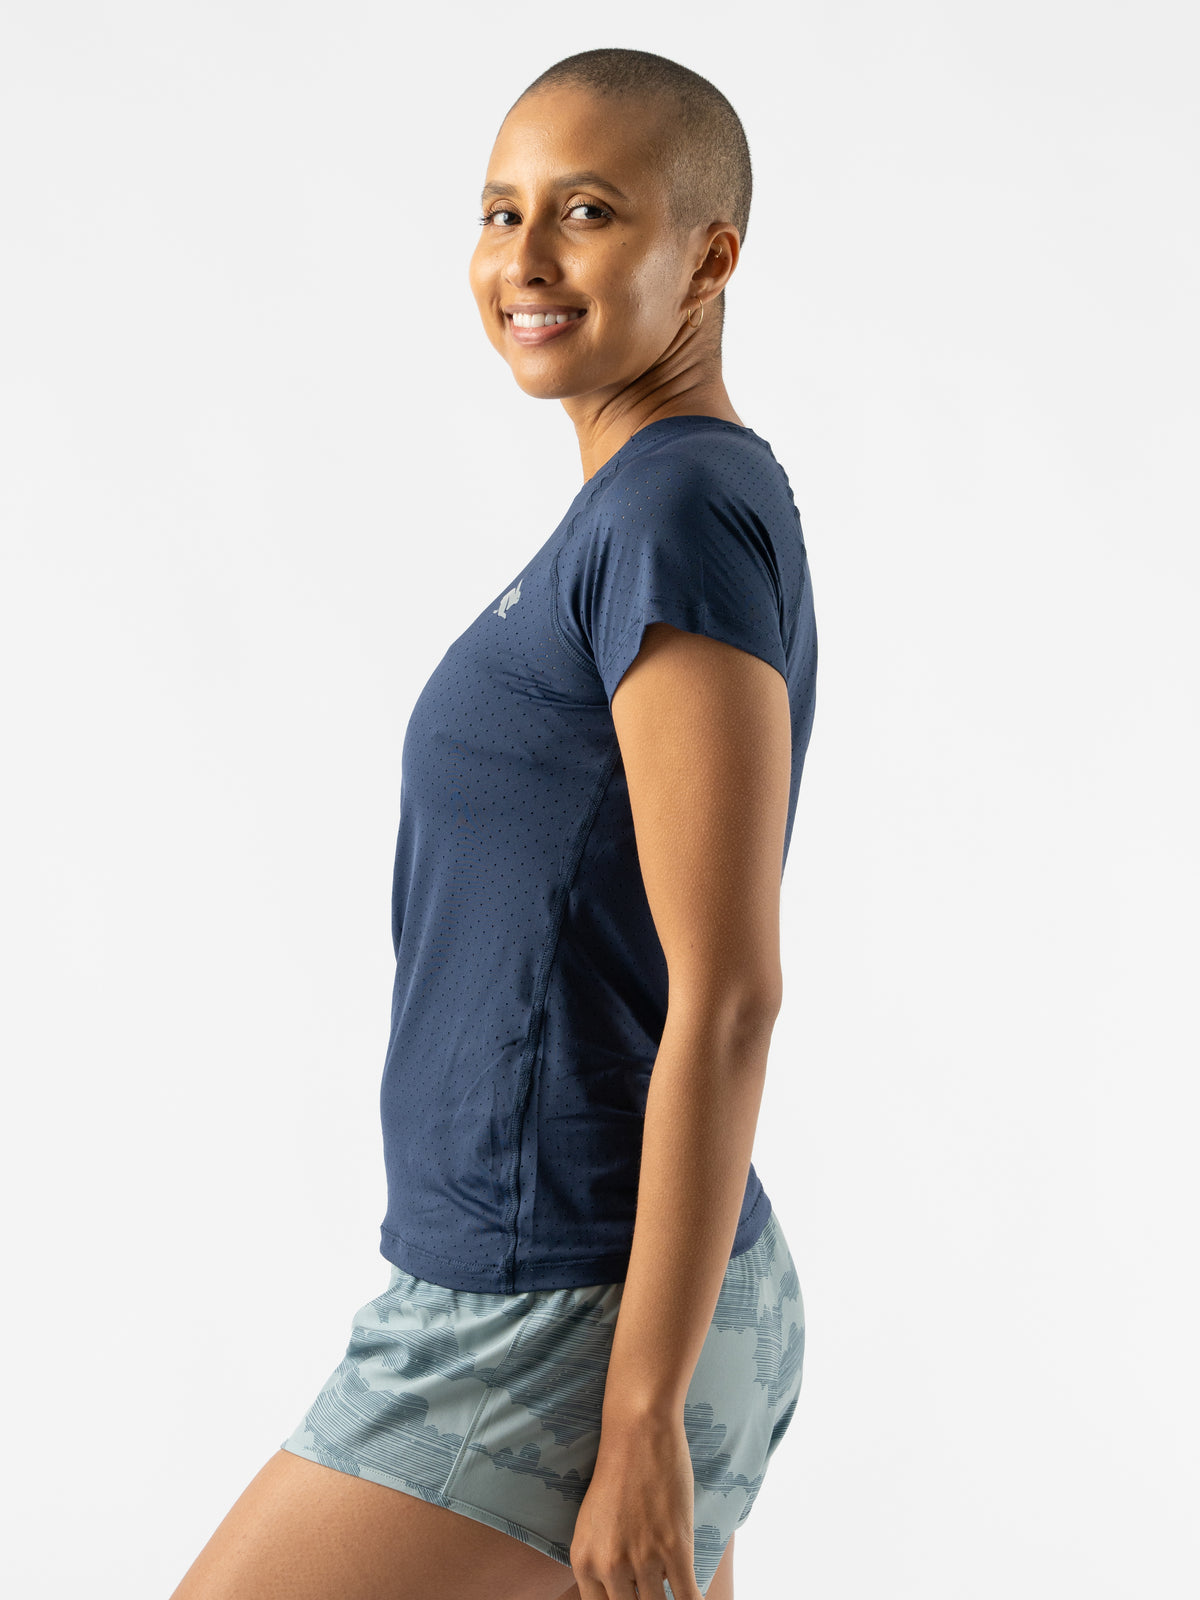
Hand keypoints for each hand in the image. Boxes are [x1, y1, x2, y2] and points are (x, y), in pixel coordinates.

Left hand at [569, 1410, 704, 1599]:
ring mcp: (642, 1559)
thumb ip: (599, 1563)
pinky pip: (687, 1598)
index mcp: (583, 1561)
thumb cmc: (618, 1473)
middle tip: (653, 1598)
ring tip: (677, 1597)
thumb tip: (621, 1592)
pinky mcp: (675, 1549)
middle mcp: (609, 1566)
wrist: (638, 1432)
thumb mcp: (592, 1523)